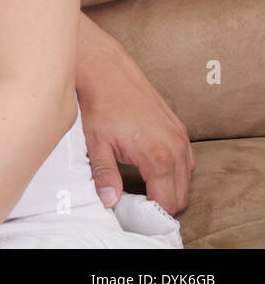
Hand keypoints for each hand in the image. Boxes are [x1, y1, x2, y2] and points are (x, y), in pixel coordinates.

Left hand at [77, 15, 194, 214]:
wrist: (105, 70)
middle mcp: (175, 147)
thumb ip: (105, 176)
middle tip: (137, 203)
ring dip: (170, 187)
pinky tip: (151, 167)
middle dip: (162, 204)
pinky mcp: (178, 127)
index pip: (166, 202)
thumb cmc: (99, 104)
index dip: (150, 213)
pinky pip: (186, 160)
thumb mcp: (96, 144)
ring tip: (143, 187)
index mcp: (157, 155)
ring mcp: (180, 136)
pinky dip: (175, 170)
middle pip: (181, 195)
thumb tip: (110, 202)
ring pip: (186, 178)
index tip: (133, 212)